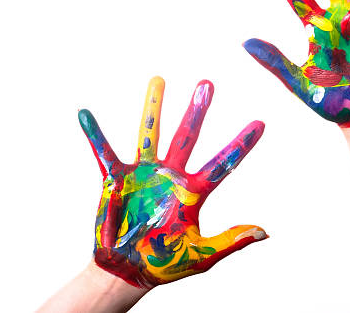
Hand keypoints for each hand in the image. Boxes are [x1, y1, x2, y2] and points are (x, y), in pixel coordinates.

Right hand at [78, 77, 266, 288]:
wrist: (129, 271)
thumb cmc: (166, 263)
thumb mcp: (202, 255)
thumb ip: (230, 241)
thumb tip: (265, 231)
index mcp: (193, 192)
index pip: (222, 164)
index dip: (240, 146)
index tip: (260, 124)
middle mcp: (170, 176)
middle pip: (187, 137)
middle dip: (197, 112)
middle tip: (207, 84)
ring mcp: (144, 174)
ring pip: (150, 134)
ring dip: (154, 108)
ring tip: (159, 80)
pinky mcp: (117, 179)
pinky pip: (105, 153)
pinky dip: (94, 135)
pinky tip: (85, 114)